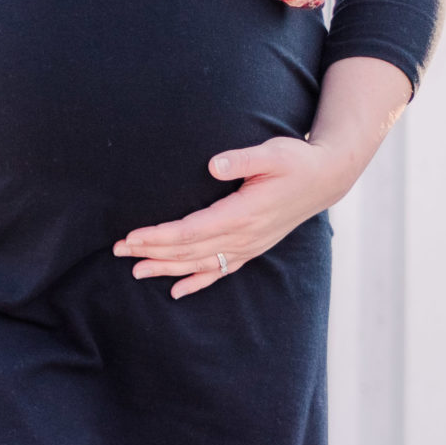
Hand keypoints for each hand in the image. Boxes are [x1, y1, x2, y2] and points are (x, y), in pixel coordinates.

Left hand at [115, 137, 359, 299]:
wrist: (327, 179)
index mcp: (243, 213)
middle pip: (188, 250)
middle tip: (118, 251)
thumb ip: (243, 159)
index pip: (191, 231)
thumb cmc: (297, 161)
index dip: (159, 236)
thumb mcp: (273, 152)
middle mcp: (244, 236)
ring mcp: (248, 246)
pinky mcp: (252, 249)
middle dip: (151, 251)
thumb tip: (213, 164)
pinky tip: (176, 292)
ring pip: (200, 264)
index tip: (132, 237)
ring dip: (166, 268)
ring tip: (136, 271)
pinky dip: (197, 282)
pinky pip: (221, 271)